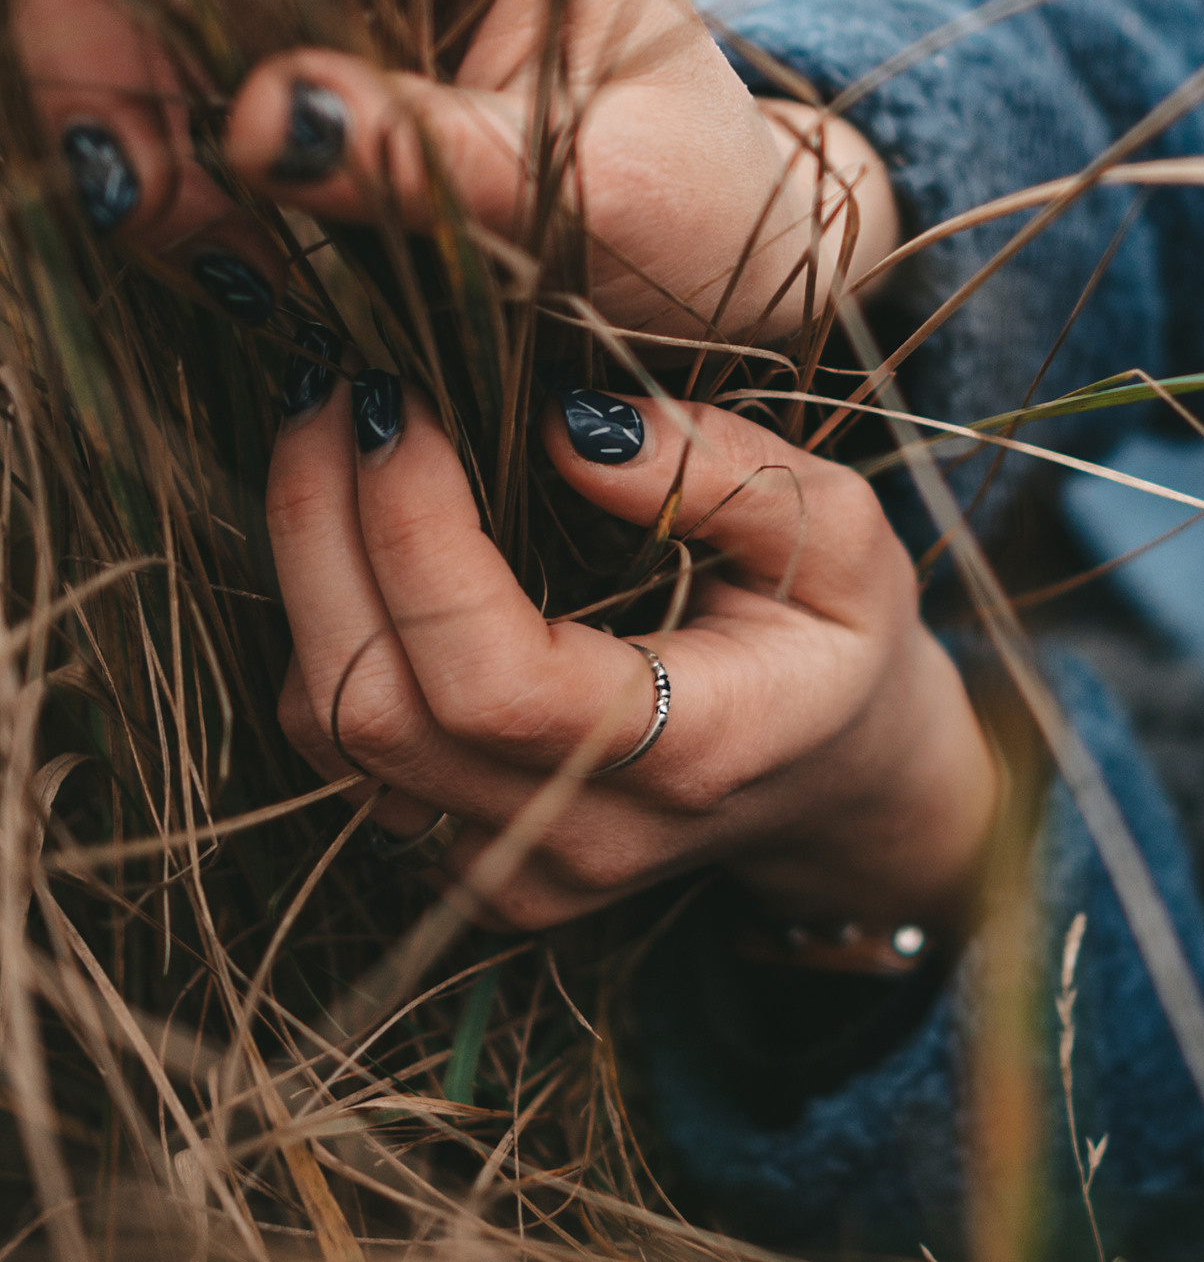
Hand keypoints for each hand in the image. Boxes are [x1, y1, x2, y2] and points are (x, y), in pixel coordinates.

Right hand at [4, 0, 894, 341]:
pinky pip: (126, 69)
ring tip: (164, 215)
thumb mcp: (610, 191)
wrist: (703, 283)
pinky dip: (126, 156)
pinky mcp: (252, 68)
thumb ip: (445, 155)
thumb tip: (267, 121)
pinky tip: (206, 250)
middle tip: (78, 61)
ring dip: (88, 72)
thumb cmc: (694, 209)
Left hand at [269, 370, 995, 932]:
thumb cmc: (838, 639)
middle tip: (335, 390)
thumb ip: (723, 475)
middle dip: (324, 530)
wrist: (837, 774)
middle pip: (374, 710)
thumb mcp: (838, 533)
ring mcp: (510, 870)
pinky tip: (356, 527)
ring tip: (334, 439)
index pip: (496, 681)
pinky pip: (342, 746)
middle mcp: (582, 839)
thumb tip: (567, 424)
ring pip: (331, 732)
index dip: (416, 538)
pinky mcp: (455, 859)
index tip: (399, 404)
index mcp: (693, 757)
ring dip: (306, 569)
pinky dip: (327, 622)